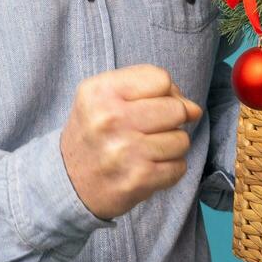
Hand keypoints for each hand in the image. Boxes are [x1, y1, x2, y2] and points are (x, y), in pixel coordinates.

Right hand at [60, 64, 202, 220]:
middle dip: (172, 120)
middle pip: (176, 109)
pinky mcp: (138, 180)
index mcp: (101, 91)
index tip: (150, 105)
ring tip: (147, 150)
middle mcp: (110, 119)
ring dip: (171, 146)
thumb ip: (151, 90)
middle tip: (150, 130)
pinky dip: (170, 168)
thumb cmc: (95, 133)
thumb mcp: (106, 97)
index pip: (161, 79)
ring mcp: (125, 151)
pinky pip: (179, 167)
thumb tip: (194, 109)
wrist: (67, 182)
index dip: (164, 92)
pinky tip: (148, 168)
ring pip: (182, 140)